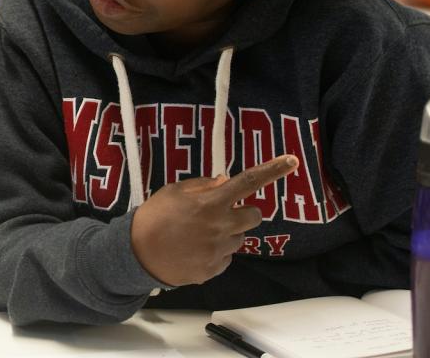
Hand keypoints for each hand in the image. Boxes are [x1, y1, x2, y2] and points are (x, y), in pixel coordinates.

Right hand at [130, 155, 298, 286]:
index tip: (293, 160)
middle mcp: (221, 226)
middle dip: (243, 212)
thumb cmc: (153, 217)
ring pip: (238, 238)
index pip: (248, 182)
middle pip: (254, 216)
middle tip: (220, 213)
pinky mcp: (214, 269)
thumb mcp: (173, 191)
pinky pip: (226, 258)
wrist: (136, 254)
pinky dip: (215, 252)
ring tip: (198, 234)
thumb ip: (202, 186)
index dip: (272, 170)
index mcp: (211, 203)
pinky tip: (194, 250)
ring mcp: (219, 250)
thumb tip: (225, 182)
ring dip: (226, 233)